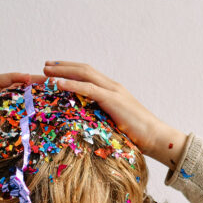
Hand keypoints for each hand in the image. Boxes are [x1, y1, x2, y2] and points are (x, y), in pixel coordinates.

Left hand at [41, 61, 185, 164]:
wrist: (156, 137)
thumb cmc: (137, 136)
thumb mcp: (115, 124)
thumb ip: (102, 119)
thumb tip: (88, 126)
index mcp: (112, 91)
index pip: (88, 75)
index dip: (71, 70)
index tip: (54, 71)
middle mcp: (112, 86)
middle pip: (84, 69)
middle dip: (63, 66)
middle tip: (45, 65)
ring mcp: (113, 91)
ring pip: (84, 74)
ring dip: (63, 71)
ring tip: (46, 71)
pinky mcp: (113, 100)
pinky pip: (88, 88)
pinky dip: (72, 84)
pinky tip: (58, 83)